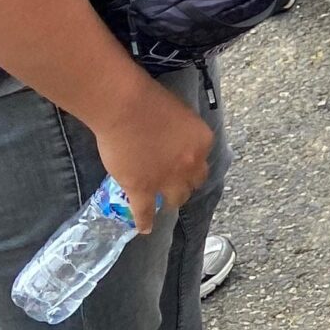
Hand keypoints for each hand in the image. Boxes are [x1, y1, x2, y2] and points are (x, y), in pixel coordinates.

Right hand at [95, 75, 212, 234]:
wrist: (126, 108)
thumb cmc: (152, 101)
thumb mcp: (181, 115)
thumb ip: (184, 134)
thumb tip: (177, 142)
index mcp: (203, 142)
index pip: (202, 160)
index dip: (191, 163)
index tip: (183, 165)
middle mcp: (190, 164)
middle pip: (193, 182)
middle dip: (186, 184)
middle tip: (176, 185)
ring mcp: (167, 179)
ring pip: (175, 199)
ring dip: (171, 201)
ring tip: (164, 203)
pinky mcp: (142, 189)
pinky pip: (145, 212)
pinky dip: (145, 222)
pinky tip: (144, 228)